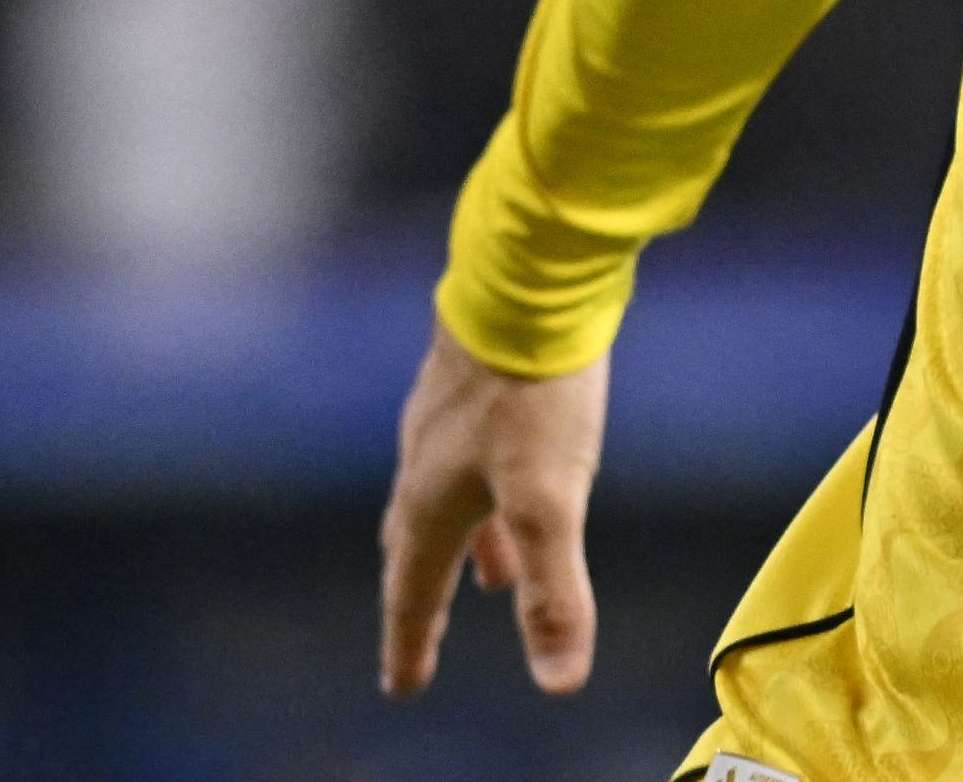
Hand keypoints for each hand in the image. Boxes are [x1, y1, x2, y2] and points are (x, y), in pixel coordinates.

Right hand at [379, 323, 611, 697]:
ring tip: (491, 580)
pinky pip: (470, 457)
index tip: (404, 685)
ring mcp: (447, 418)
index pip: (412, 592)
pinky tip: (515, 481)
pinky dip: (487, 493)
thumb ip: (554, 589)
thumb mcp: (551, 498)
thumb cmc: (534, 389)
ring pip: (446, 501)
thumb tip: (558, 681)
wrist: (529, 277)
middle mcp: (425, 463)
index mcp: (432, 501)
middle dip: (422, 600)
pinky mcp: (478, 383)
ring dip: (465, 547)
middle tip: (422, 642)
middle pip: (415, 550)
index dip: (411, 643)